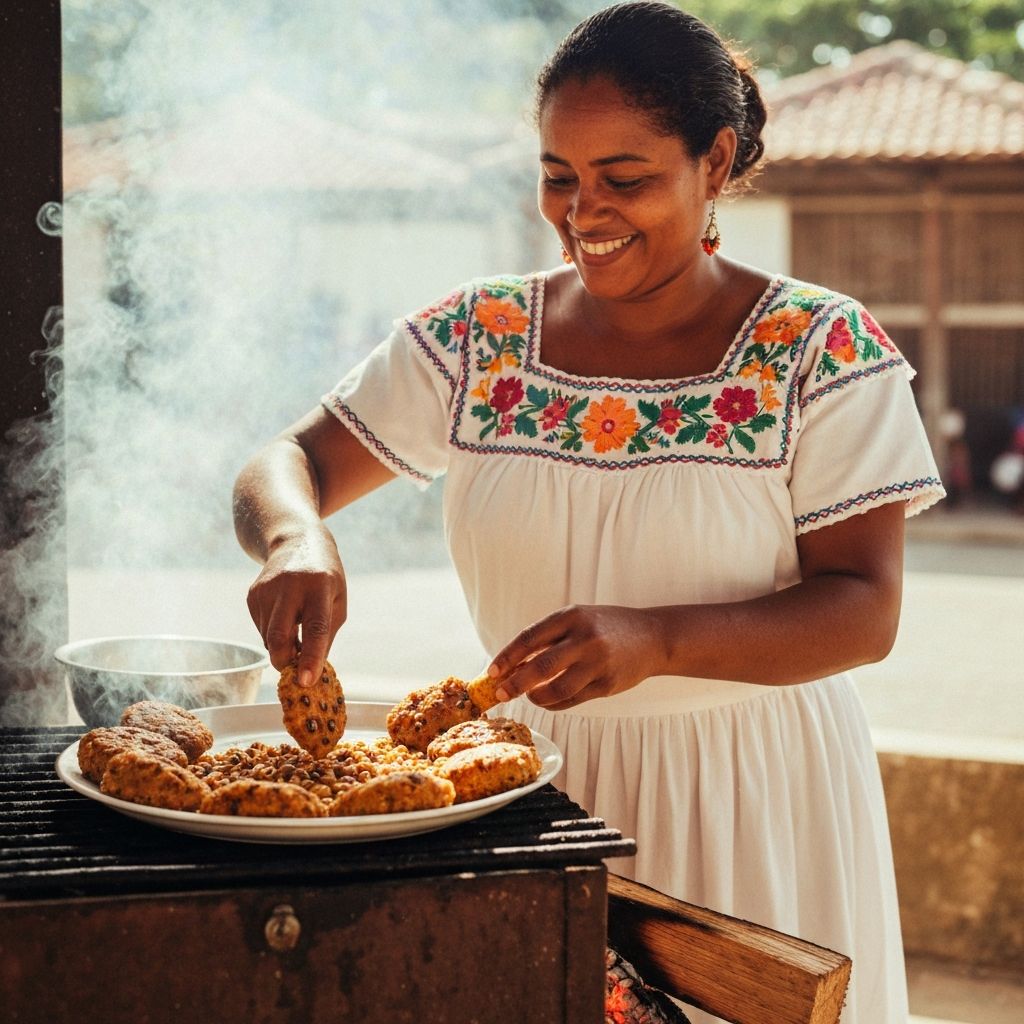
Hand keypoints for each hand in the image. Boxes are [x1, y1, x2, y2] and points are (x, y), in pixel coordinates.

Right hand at [246, 525, 346, 685]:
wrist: (295, 539)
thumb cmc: (325, 577)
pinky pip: (261, 629)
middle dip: (284, 662)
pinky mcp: (252, 594)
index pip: (315, 627)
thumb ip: (326, 636)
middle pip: (279, 637)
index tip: (306, 681)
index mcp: (320, 586)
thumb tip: (310, 673)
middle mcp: (290, 585)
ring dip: (282, 646)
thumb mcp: (338, 600)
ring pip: (268, 638)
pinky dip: (273, 634)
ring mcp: (267, 589)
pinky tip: (284, 616)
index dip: (311, 656)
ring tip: (296, 629)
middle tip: (295, 671)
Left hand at [488, 605, 664, 710]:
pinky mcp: (607, 685)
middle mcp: (585, 638)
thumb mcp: (578, 620)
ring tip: (529, 696)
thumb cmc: (606, 627)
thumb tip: (511, 664)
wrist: (653, 637)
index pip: (530, 638)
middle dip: (515, 684)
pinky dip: (554, 703)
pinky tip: (547, 700)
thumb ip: (548, 637)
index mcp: (572, 616)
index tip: (491, 671)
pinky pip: (572, 700)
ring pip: (556, 689)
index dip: (507, 656)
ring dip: (536, 697)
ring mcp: (598, 663)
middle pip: (541, 667)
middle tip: (500, 694)